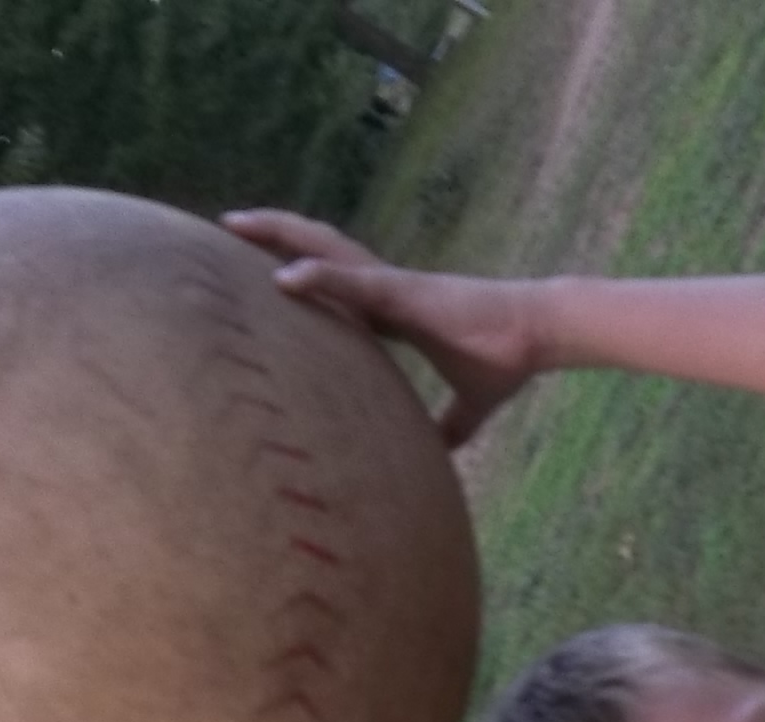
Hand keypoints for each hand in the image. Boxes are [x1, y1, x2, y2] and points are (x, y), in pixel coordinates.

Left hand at [221, 208, 535, 446]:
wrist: (537, 334)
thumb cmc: (506, 358)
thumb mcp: (472, 403)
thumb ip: (452, 424)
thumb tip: (444, 456)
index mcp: (394, 309)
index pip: (334, 285)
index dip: (299, 275)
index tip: (260, 273)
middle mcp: (386, 289)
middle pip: (319, 251)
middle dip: (273, 235)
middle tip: (228, 225)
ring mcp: (393, 286)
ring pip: (325, 250)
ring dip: (279, 235)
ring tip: (235, 223)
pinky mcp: (407, 293)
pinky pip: (354, 282)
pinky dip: (318, 277)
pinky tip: (283, 274)